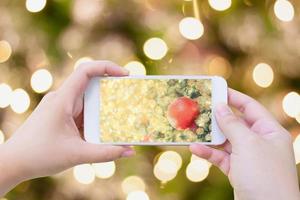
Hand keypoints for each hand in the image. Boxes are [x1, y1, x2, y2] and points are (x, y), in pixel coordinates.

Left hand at [0, 61, 134, 195]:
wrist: (13, 163)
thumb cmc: (39, 156)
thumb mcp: (76, 155)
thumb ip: (105, 154)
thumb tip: (130, 152)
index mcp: (63, 99)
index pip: (86, 71)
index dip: (107, 67)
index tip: (126, 75)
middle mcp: (62, 99)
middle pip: (91, 85)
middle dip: (112, 89)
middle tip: (131, 97)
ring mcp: (62, 108)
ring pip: (88, 101)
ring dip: (105, 108)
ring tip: (122, 117)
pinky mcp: (62, 118)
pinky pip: (83, 113)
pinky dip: (96, 119)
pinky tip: (106, 130)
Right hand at [190, 89, 299, 199]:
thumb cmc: (264, 175)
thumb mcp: (247, 144)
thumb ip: (232, 124)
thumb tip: (219, 106)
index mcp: (270, 131)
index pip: (250, 107)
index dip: (233, 97)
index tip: (216, 90)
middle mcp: (260, 142)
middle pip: (235, 124)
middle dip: (217, 118)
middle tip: (198, 110)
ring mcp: (248, 157)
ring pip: (225, 141)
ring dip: (209, 137)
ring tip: (192, 129)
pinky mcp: (238, 171)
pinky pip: (221, 157)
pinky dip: (208, 153)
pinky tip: (195, 149)